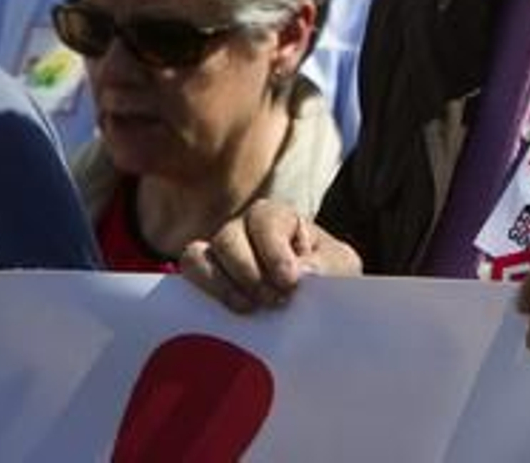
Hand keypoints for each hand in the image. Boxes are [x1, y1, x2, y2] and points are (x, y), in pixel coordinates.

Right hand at [179, 199, 360, 312]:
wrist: (316, 304)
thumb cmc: (329, 276)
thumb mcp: (341, 267)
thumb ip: (327, 265)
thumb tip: (302, 271)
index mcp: (278, 217)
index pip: (264, 219)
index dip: (273, 251)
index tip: (290, 282)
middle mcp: (242, 229)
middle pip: (228, 238)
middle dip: (249, 273)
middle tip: (273, 301)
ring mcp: (218, 253)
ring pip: (198, 257)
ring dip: (222, 285)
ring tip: (250, 309)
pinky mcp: (204, 279)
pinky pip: (188, 276)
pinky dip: (204, 292)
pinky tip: (230, 312)